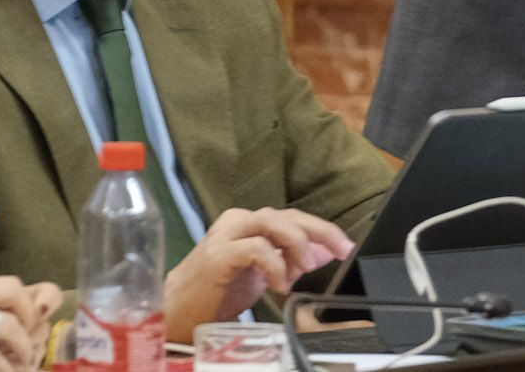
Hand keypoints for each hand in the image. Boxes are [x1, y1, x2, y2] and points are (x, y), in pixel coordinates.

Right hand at [165, 207, 352, 341]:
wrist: (179, 310)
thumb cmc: (219, 292)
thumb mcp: (261, 274)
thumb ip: (287, 260)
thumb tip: (321, 253)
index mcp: (248, 223)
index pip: (291, 216)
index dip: (321, 229)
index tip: (344, 246)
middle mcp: (238, 221)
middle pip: (285, 215)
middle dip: (319, 231)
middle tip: (341, 250)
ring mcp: (226, 235)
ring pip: (271, 222)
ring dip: (296, 244)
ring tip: (304, 269)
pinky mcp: (219, 255)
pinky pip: (256, 248)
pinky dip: (275, 264)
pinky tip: (280, 284)